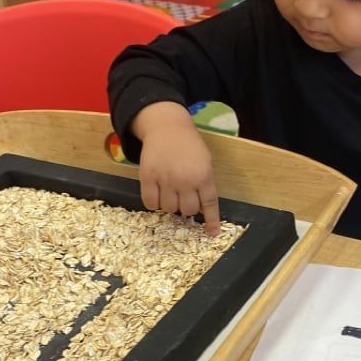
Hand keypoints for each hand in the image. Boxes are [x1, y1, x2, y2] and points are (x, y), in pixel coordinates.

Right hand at [132, 102, 220, 235]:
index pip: (209, 204)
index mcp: (203, 175)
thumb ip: (205, 184)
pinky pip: (150, 203)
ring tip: (169, 191)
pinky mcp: (147, 177)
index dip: (211, 220)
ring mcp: (165, 179)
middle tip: (183, 196)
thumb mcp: (205, 161)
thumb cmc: (189, 145)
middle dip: (186, 207)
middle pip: (187, 210)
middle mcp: (185, 179)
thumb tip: (201, 210)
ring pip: (168, 209)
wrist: (167, 126)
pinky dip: (153, 203)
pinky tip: (156, 193)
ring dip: (169, 204)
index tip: (212, 233)